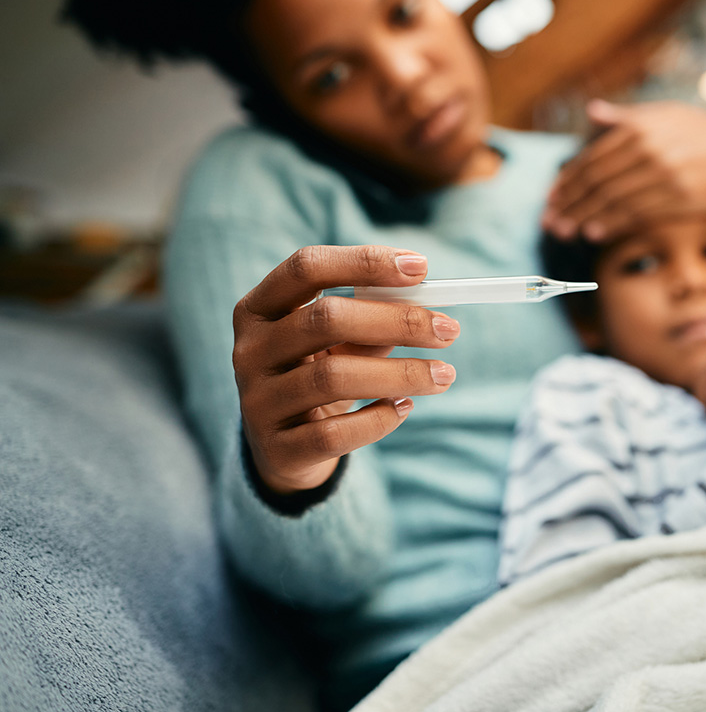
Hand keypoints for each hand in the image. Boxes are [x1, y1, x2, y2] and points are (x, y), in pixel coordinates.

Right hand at [232, 245, 459, 495]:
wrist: (285, 448)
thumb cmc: (320, 374)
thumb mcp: (337, 342)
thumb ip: (373, 317)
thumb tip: (430, 305)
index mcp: (258, 308)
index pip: (306, 268)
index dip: (364, 262)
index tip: (422, 267)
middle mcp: (249, 351)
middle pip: (325, 319)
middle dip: (397, 320)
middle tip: (448, 329)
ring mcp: (257, 402)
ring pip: (333, 377)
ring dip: (401, 373)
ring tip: (444, 374)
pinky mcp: (277, 450)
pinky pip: (334, 433)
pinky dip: (379, 418)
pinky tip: (403, 408)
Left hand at [543, 100, 705, 241]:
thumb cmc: (702, 134)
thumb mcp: (665, 115)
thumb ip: (625, 117)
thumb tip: (592, 111)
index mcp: (639, 127)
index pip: (591, 158)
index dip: (567, 181)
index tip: (551, 198)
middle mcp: (648, 149)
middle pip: (596, 181)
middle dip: (569, 203)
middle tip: (550, 221)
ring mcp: (664, 174)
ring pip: (612, 200)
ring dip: (583, 217)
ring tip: (564, 231)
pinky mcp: (679, 197)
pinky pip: (637, 213)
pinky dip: (612, 224)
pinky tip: (594, 233)